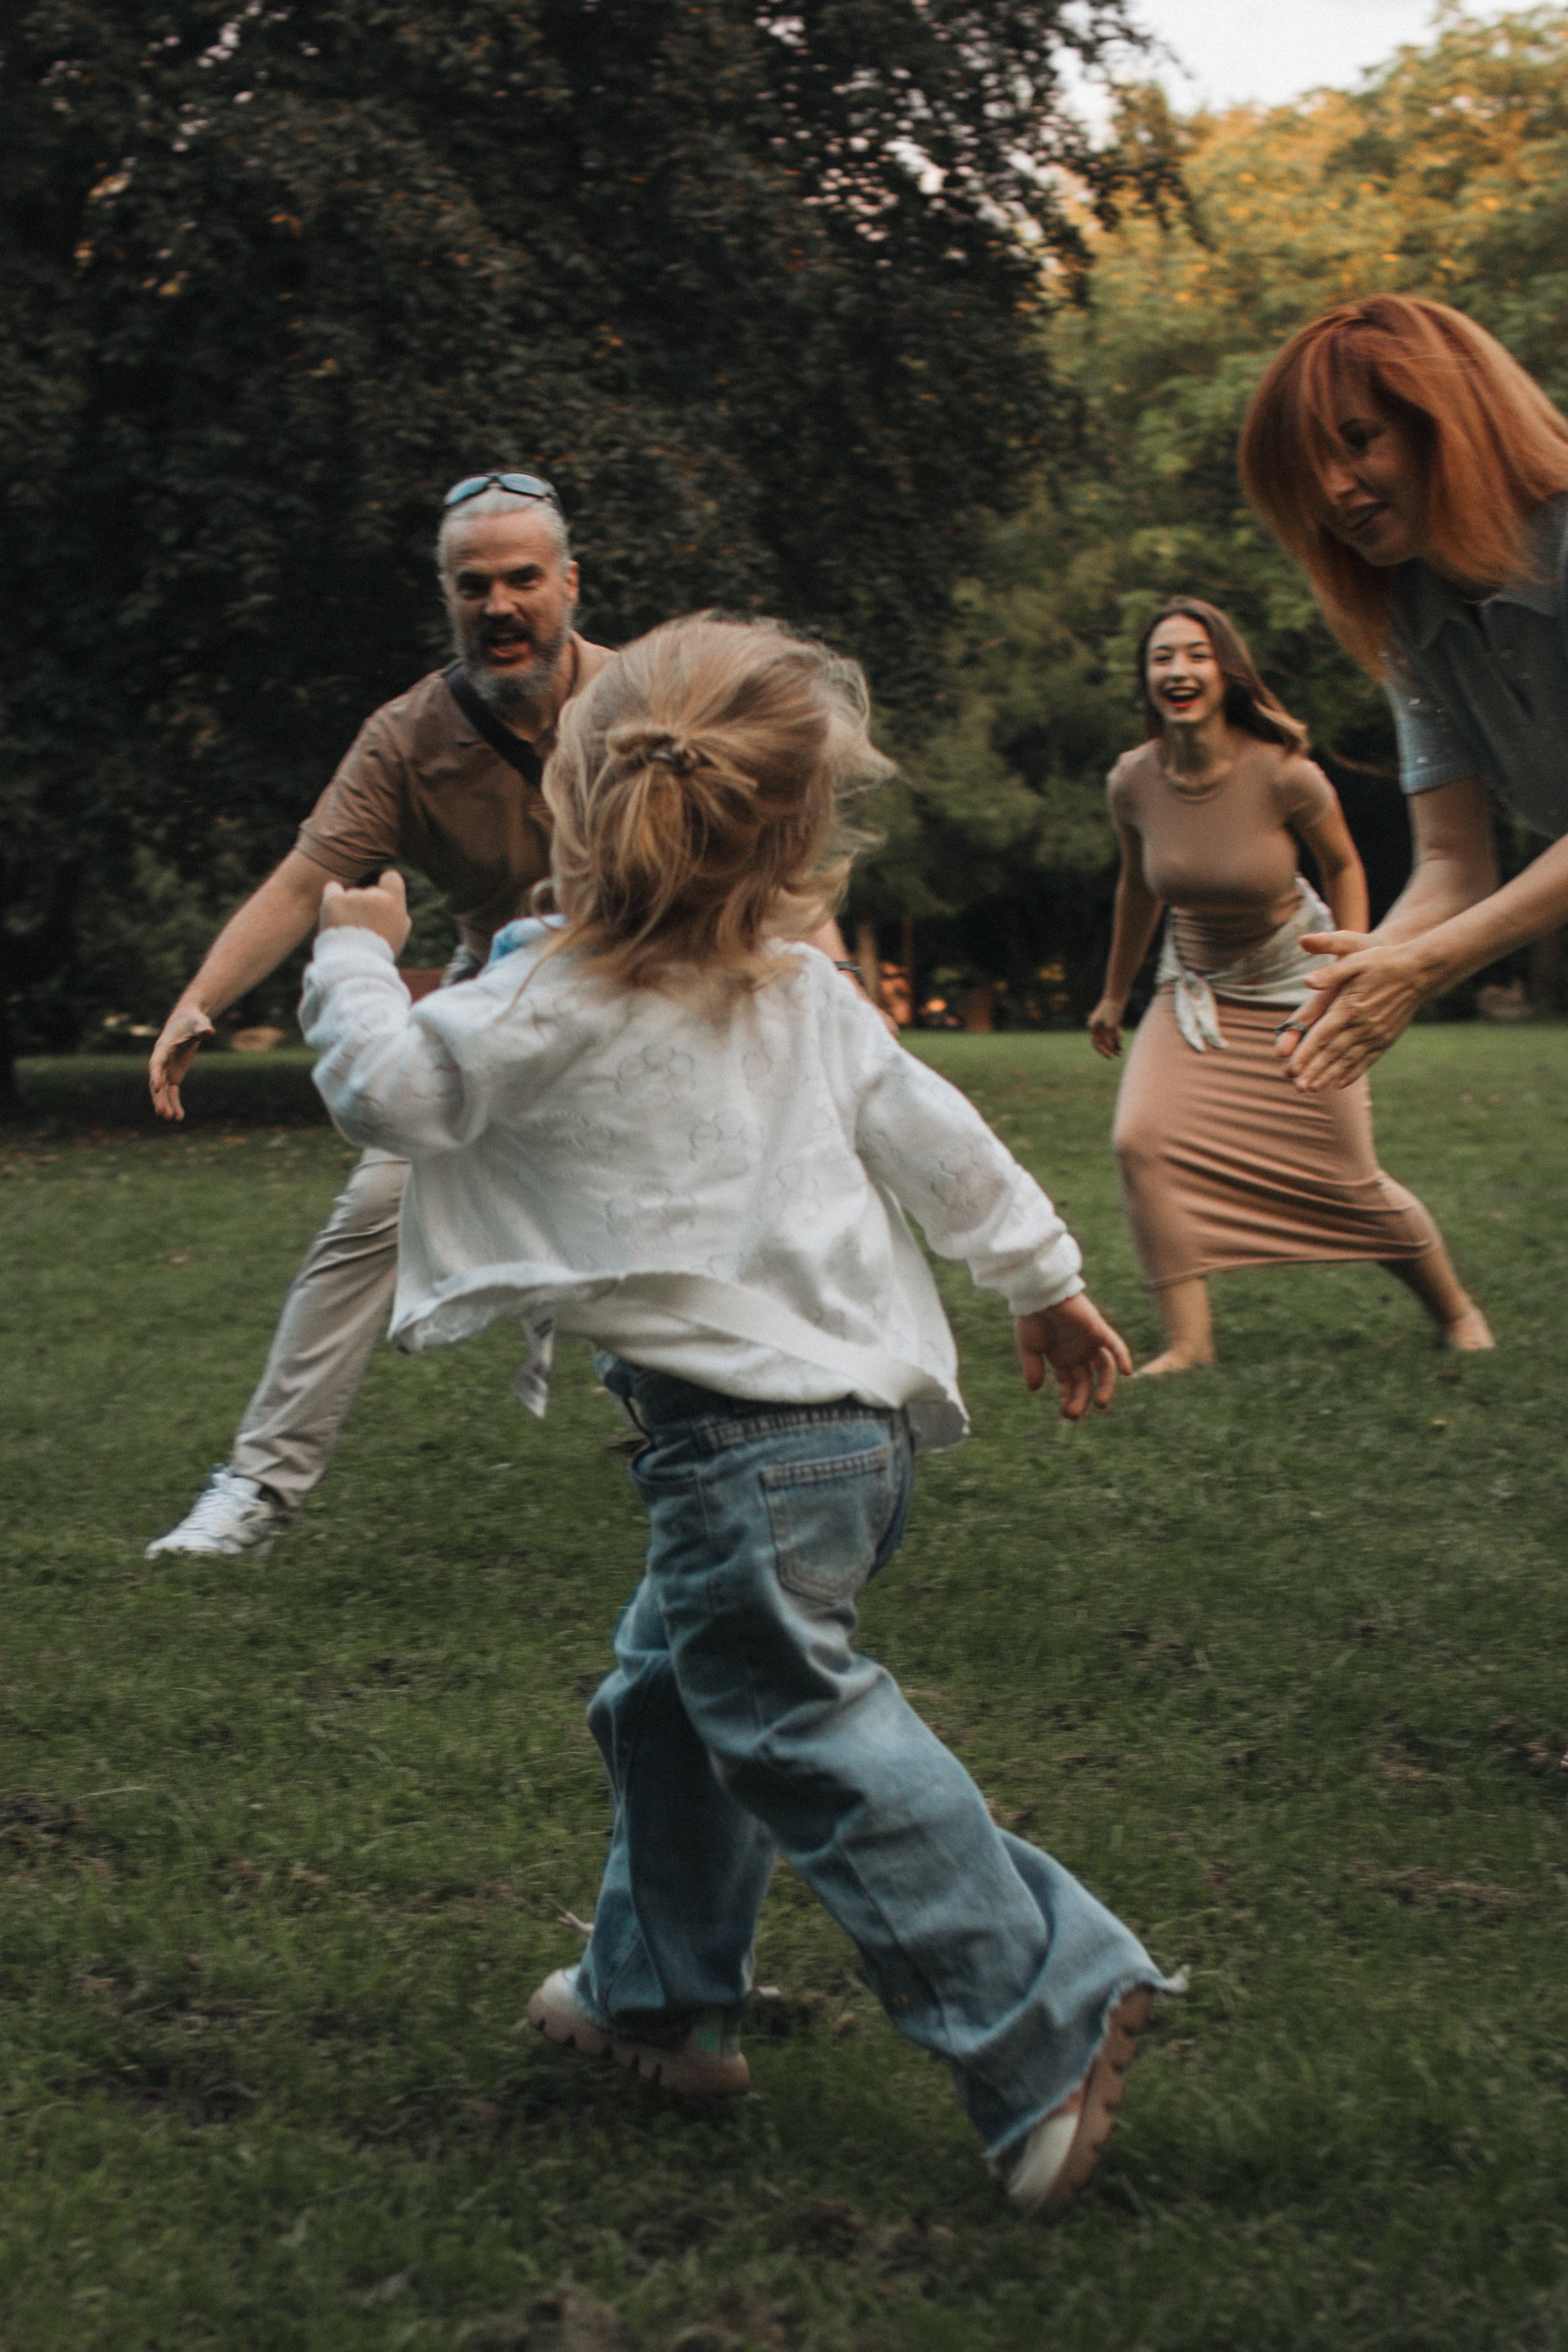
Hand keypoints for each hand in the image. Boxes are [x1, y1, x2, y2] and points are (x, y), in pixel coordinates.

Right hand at [149, 1003, 217, 1122]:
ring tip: (170, 1118)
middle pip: (157, 1081)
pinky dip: (175, 1104)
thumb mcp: (198, 1022)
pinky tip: (179, 1117)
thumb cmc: (192, 1021)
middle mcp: (161, 1060)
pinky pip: (172, 1093)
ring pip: (162, 1090)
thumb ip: (202, 1028)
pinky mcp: (174, 1076)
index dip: (156, 1075)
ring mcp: (167, 1069)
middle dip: (158, 1097)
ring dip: (165, 1104)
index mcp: (163, 1047)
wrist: (188, 1022)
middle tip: (162, 1112)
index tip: (157, 1087)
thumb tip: (210, 1031)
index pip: (157, 1063)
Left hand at [318, 869, 410, 955]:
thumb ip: (398, 915)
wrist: (355, 967)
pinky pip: (332, 889)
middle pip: (369, 892)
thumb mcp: (399, 936)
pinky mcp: (334, 901)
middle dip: (366, 906)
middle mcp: (375, 895)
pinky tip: (334, 915)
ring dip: (349, 909)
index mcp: (394, 902)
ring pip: (350, 896)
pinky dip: (333, 899)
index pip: (392, 878)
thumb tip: (394, 905)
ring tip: (349, 933)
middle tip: (363, 929)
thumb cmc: (379, 954)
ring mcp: (353, 896)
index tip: (382, 900)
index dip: (386, 887)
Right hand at [1015, 1293, 1133, 1421]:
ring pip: (1104, 1369)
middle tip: (1072, 1415)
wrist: (1037, 1293)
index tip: (1066, 1412)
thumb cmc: (1031, 1317)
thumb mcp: (1029, 1348)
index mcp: (1062, 1357)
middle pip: (1086, 1381)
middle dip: (1080, 1398)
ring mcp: (1089, 1342)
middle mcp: (1078, 1352)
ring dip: (1104, 1387)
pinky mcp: (1098, 1330)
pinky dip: (1123, 1357)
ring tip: (1099, 1404)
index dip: (1070, 1398)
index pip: (1071, 1383)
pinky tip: (1128, 1372)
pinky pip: (1116, 1345)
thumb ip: (1033, 1368)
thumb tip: (1034, 1389)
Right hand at [1086, 997, 1125, 1059]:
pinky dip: (1116, 1036)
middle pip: (1102, 1041)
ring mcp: (1104, 1023)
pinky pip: (1112, 1032)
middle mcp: (1097, 1026)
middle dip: (1109, 1048)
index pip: (1096, 1043)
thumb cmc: (1113, 1009)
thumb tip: (1113, 1049)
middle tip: (1117, 1054)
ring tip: (1120, 1050)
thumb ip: (1111, 1039)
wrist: (1118, 993)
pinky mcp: (1111, 1020)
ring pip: (1108, 1037)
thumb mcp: (1112, 1026)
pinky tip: (1121, 1035)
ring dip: (1114, 1044)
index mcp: (1093, 1026)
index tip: (1110, 1056)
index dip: (1102, 1051)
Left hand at [1277, 933, 1423, 1090]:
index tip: (1293, 1066)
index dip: (1308, 1050)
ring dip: (1330, 1075)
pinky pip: (1368, 1059)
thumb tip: (1307, 981)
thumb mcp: (1356, 961)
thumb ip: (1331, 972)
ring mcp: (1376, 1034)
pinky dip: (1353, 1072)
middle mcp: (1362, 1024)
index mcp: (1350, 1006)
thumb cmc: (1383, 962)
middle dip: (1315, 1070)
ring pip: (1348, 1059)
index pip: (1324, 1033)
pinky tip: (1340, 1084)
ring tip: (1313, 1088)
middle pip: (1333, 1051)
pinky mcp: (1387, 1038)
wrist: (1420, 972)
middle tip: (1298, 1086)